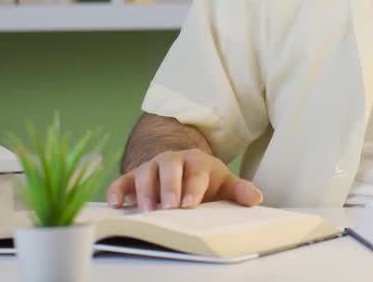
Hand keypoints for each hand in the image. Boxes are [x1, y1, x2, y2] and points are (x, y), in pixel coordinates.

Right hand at [106, 149, 262, 211]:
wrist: (178, 163)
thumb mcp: (222, 181)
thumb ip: (238, 191)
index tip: (190, 204)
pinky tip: (116, 204)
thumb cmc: (202, 178)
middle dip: (168, 188)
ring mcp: (151, 167)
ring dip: (144, 192)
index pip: (195, 172)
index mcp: (196, 161)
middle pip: (168, 168)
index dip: (192, 188)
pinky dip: (117, 190)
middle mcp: (172, 161)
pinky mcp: (132, 176)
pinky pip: (122, 181)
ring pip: (144, 174)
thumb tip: (256, 199)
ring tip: (146, 212)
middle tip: (168, 208)